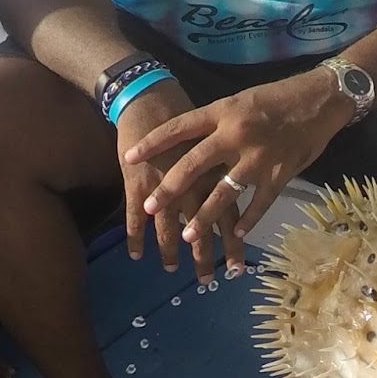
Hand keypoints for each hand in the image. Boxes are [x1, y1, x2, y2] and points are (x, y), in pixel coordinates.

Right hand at [113, 78, 231, 281]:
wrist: (153, 96)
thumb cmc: (193, 119)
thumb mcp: (220, 145)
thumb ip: (230, 172)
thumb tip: (241, 198)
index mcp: (218, 172)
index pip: (230, 215)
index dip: (232, 244)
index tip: (237, 270)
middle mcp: (194, 181)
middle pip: (201, 227)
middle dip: (204, 256)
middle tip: (208, 281)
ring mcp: (164, 182)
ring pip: (168, 225)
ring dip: (170, 251)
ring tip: (174, 270)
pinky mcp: (137, 179)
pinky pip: (134, 214)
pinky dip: (136, 235)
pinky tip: (137, 255)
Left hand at [124, 71, 351, 274]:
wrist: (322, 99)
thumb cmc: (280, 98)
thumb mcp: (242, 102)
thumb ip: (219, 123)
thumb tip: (193, 142)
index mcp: (224, 112)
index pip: (180, 128)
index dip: (153, 142)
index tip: (129, 157)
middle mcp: (236, 134)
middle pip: (195, 164)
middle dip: (171, 189)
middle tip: (151, 208)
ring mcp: (259, 156)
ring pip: (224, 192)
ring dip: (204, 217)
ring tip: (187, 237)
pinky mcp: (281, 173)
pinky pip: (260, 202)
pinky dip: (248, 220)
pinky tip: (236, 234)